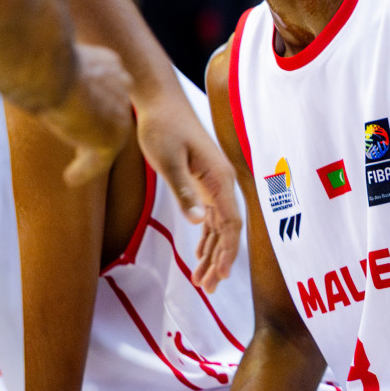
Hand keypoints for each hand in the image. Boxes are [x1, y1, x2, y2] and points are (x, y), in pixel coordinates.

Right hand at [37, 43, 132, 186]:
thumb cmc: (36, 58)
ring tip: (78, 170)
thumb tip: (23, 65)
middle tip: (85, 143)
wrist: (46, 69)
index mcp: (107, 63)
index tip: (90, 112)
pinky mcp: (111, 136)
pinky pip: (99, 159)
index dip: (102, 99)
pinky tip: (70, 178)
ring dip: (94, 153)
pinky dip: (85, 170)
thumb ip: (51, 68)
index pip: (111, 83)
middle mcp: (119, 86)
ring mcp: (119, 112)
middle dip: (101, 125)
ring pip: (108, 136)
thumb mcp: (48, 60)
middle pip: (114, 110)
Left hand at [134, 87, 242, 289]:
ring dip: (212, 252)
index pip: (230, 223)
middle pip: (227, 229)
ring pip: (218, 226)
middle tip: (208, 288)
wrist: (159, 102)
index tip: (221, 275)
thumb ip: (183, 191)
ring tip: (202, 281)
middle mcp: (221, 183)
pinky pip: (210, 216)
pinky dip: (206, 237)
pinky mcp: (202, 182)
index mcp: (219, 178)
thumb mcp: (168, 159)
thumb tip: (198, 221)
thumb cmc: (163, 127)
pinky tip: (200, 254)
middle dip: (219, 259)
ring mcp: (213, 183)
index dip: (227, 251)